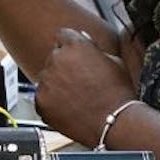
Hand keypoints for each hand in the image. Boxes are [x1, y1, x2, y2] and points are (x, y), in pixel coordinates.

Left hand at [34, 29, 136, 146]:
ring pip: (47, 78)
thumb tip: (83, 38)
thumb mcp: (114, 61)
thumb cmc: (118, 94)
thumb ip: (93, 47)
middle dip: (64, 67)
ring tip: (76, 98)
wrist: (116, 123)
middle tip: (79, 82)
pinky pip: (42, 97)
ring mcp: (46, 80)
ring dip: (57, 84)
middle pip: (54, 57)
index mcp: (75, 45)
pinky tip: (69, 108)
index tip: (74, 56)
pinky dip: (51, 102)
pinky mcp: (40, 100)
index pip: (62, 35)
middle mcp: (57, 59)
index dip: (70, 46)